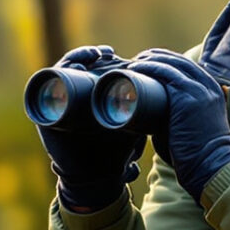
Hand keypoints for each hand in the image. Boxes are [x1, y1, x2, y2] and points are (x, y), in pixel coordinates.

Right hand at [33, 46, 143, 210]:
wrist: (97, 177)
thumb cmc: (117, 152)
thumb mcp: (136, 126)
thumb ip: (155, 116)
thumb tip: (181, 107)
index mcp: (94, 96)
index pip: (95, 68)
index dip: (104, 58)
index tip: (115, 54)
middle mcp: (75, 96)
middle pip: (80, 66)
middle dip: (91, 54)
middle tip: (107, 53)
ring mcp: (60, 103)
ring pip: (65, 72)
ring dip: (77, 58)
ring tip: (94, 56)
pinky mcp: (47, 111)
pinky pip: (48, 87)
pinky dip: (59, 73)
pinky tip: (74, 67)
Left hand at [124, 49, 229, 200]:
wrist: (210, 167)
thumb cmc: (195, 154)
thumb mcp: (189, 126)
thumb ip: (173, 116)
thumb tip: (148, 117)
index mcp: (211, 89)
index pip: (186, 66)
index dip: (165, 61)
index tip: (146, 64)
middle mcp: (208, 84)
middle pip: (177, 60)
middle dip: (155, 57)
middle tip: (135, 62)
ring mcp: (199, 88)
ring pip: (170, 63)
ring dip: (149, 60)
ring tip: (131, 63)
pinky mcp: (188, 96)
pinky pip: (165, 73)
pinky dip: (149, 67)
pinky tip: (135, 68)